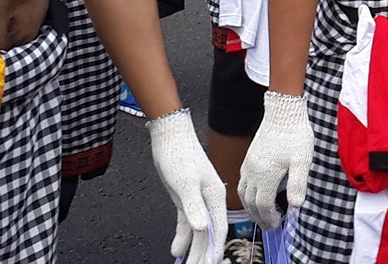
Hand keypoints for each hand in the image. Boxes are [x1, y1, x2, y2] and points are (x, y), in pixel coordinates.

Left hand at [148, 109, 225, 263]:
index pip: (218, 229)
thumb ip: (193, 205)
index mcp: (215, 195)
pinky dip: (183, 237)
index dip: (214, 249)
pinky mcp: (186, 198)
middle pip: (209, 234)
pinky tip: (177, 249)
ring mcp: (197, 199)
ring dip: (193, 249)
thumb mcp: (186, 181)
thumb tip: (201, 228)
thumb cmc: (179, 152)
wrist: (169, 134)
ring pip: (198, 231)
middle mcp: (209, 199)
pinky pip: (186, 223)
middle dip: (203, 254)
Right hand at [239, 92, 313, 229]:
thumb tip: (295, 206)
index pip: (263, 205)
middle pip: (250, 202)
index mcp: (265, 174)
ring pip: (243, 192)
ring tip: (261, 215)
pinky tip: (256, 193)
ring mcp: (249, 163)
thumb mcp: (302, 161)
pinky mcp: (249, 157)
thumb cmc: (294, 135)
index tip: (278, 224)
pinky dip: (246, 194)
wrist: (283, 112)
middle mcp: (253, 170)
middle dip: (259, 218)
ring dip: (250, 207)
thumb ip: (298, 184)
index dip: (269, 218)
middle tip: (270, 226)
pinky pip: (242, 181)